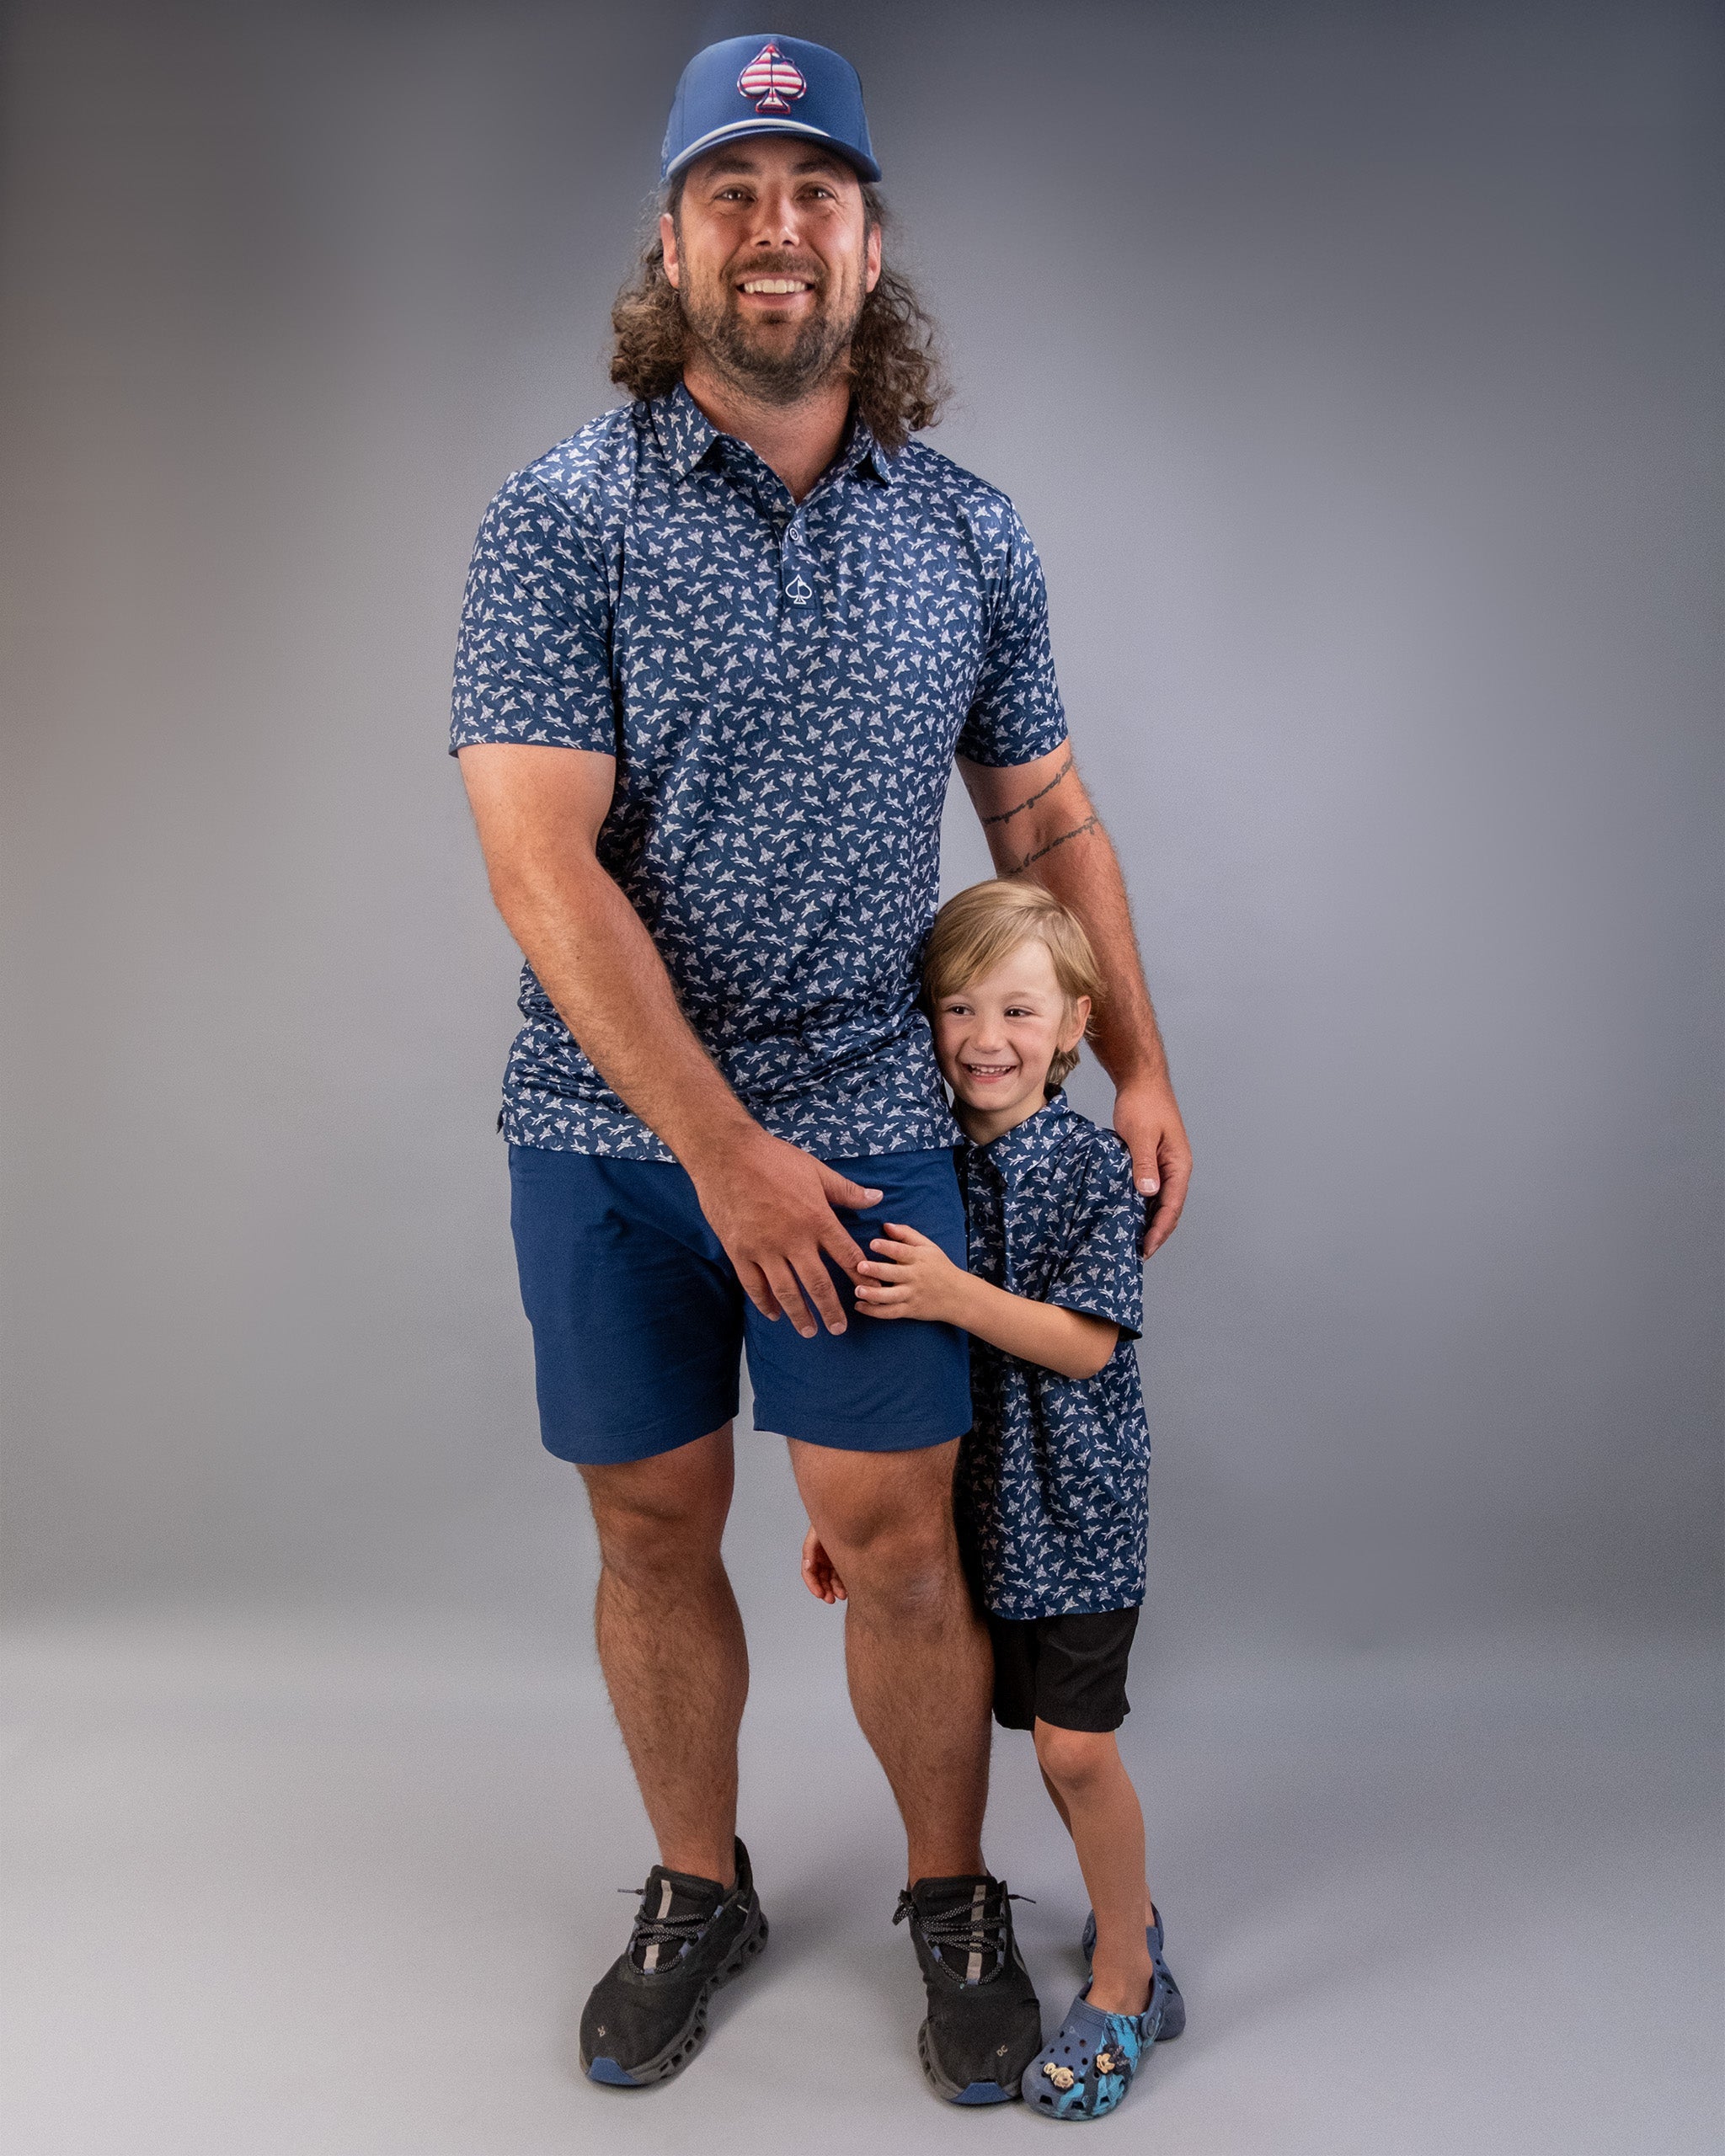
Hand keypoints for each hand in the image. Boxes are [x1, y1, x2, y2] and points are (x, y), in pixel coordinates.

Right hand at [687, 1126, 881, 1337]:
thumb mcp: (816, 1171)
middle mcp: (794, 1240)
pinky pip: (754, 1285)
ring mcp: (765, 1249)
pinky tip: (774, 1314)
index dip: (860, 1276)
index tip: (869, 1292)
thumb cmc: (774, 1158)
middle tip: (839, 1329)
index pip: (846, 1256)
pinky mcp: (739, 1252)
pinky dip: (765, 1303)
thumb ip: (846, 1191)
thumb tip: (876, 1198)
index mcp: (817, 1219)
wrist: (726, 1155)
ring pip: (786, 1292)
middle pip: (818, 1284)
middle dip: (831, 1310)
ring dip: (799, 1315)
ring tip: (809, 1331)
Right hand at [801, 1525, 846, 1602]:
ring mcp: (834, 1558)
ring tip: (842, 1595)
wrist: (853, 1510)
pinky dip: (843, 1583)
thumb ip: (810, 1549)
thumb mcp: (818, 1532)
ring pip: (832, 1579)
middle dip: (825, 1590)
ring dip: (835, 1589)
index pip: (809, 1572)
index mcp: (814, 1551)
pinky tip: (848, 1590)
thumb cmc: (833, 1518)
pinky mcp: (846, 1559)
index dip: (812, 1585)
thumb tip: (808, 1567)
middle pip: (820, 1578)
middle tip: (831, 1599)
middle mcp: (822, 1556)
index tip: (820, 1595)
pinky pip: (843, 1575)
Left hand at [854, 1221, 970, 1323]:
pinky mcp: (909, 1310)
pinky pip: (890, 1312)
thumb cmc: (940, 1267)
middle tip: (860, 1267)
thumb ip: (907, 1234)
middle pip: (893, 1274)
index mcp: (918, 1258)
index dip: (887, 1247)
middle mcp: (914, 1277)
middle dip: (876, 1270)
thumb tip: (886, 1225)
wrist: (958, 1296)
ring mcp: (911, 1295)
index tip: (873, 1243)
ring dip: (873, 1294)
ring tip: (858, 1290)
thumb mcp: (928, 1247)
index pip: (902, 1251)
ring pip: (890, 1296)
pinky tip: (859, 1306)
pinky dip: (874, 1311)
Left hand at [1112, 1073, 1191, 1255]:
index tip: (1146, 1248)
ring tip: (1132, 1241)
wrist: (1141, 1081)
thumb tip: (1148, 1193)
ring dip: (1148, 1220)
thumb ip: (1144, 1164)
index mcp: (1179, 1165)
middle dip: (1155, 1232)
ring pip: (1159, 1201)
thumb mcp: (1141, 1135)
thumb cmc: (1143, 1104)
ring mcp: (1164, 1166)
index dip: (1160, 1230)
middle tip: (1137, 1253)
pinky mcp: (1151, 1161)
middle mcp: (1176, 1169)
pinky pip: (1149, 1189)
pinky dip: (1140, 1204)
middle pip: (1169, 1208)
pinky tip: (1126, 1213)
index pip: (1172, 1206)